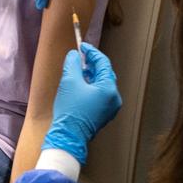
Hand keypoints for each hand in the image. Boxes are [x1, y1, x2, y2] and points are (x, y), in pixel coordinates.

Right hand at [42, 43, 121, 163]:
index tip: (82, 46)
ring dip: (91, 75)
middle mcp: (114, 98)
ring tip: (78, 70)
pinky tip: (80, 85)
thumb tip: (75, 55)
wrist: (68, 136)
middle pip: (105, 73)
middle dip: (92, 64)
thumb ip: (73, 63)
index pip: (103, 63)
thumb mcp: (69, 81)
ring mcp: (110, 108)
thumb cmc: (70, 110)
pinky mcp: (104, 114)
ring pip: (103, 84)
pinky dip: (92, 86)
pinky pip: (101, 94)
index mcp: (109, 89)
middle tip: (80, 57)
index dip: (92, 52)